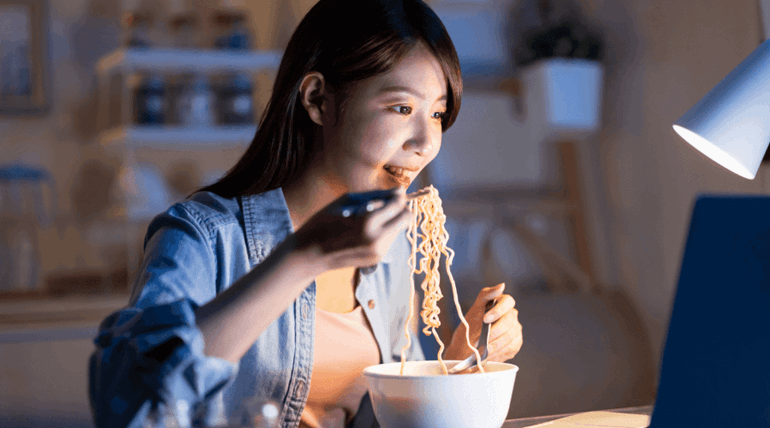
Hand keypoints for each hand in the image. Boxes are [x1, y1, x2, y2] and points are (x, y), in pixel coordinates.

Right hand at [292, 187, 412, 271]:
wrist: (310, 253)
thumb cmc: (325, 221)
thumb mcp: (348, 200)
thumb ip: (376, 195)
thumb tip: (400, 190)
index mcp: (368, 222)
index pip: (398, 205)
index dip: (398, 197)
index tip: (393, 193)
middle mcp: (377, 239)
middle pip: (407, 219)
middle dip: (400, 210)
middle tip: (386, 206)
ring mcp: (378, 252)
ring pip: (399, 230)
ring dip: (390, 222)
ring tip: (368, 221)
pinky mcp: (376, 259)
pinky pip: (389, 240)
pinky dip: (382, 233)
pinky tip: (364, 232)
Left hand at [444, 283, 522, 362]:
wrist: (467, 346)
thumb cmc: (471, 325)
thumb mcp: (475, 308)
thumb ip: (487, 294)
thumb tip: (502, 285)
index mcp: (503, 303)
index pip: (508, 301)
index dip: (498, 310)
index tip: (485, 319)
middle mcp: (512, 316)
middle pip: (509, 322)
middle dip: (493, 331)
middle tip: (481, 339)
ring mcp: (515, 330)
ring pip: (510, 336)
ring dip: (494, 343)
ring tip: (481, 348)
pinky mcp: (515, 344)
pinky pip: (510, 348)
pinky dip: (498, 351)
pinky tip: (488, 352)